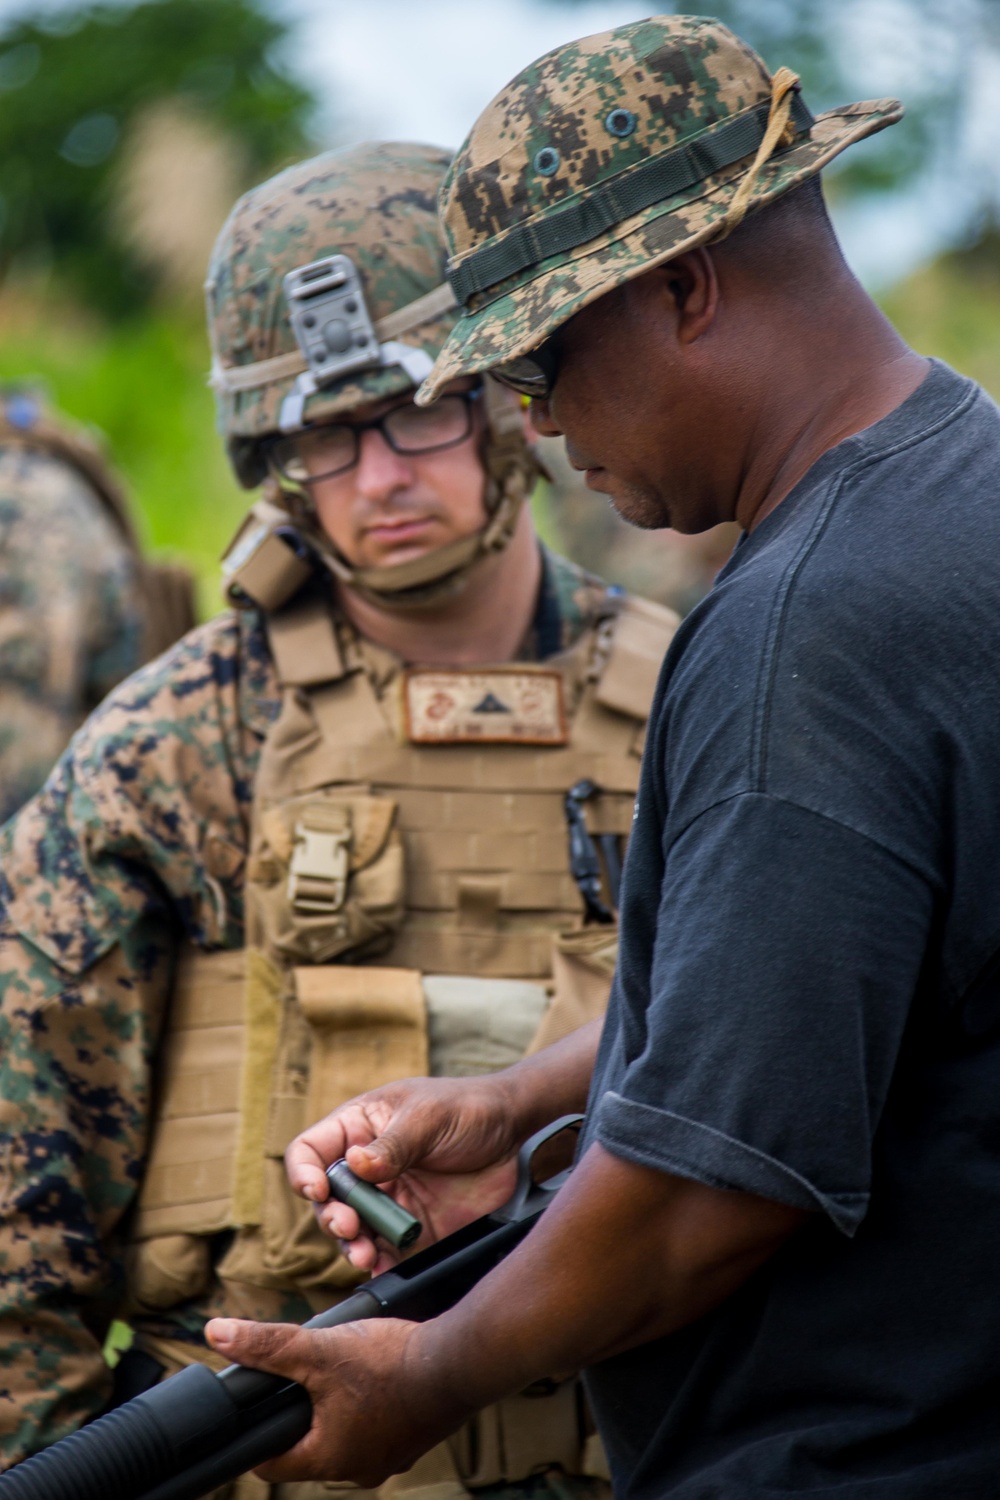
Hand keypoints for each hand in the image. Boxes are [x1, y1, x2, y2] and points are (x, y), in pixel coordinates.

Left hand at [205, 1315, 469, 1486]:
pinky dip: (371, 1405)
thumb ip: (269, 1345)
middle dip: (302, 1414)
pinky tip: (377, 1375)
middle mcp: (359, 1469)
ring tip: (341, 1371)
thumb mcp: (320, 1349)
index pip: (272, 1461)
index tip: (257, 1405)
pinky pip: (378, 1427)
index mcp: (329, 1459)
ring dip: (338, 1408)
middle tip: (303, 1377)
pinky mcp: (413, 1438)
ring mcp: (390, 1457)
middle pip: (310, 1447)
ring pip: (346, 1436)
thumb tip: (218, 1333)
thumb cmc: (391, 1362)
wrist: (459, 1361)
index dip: (258, 1431)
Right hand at [286, 1074, 523, 1271]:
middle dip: (330, 1216)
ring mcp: (388, 1200)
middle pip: (326, 1199)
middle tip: (349, 1227)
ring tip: (364, 1253)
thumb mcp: (428, 1117)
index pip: (310, 1150)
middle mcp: (366, 1168)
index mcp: (359, 1128)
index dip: (304, 1173)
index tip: (318, 1191)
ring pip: (351, 1231)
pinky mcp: (412, 1229)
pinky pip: (384, 1252)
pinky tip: (381, 1267)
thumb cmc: (468, 1108)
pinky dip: (379, 1263)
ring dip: (350, 1245)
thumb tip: (354, 1164)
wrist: (516, 1135)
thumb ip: (392, 1144)